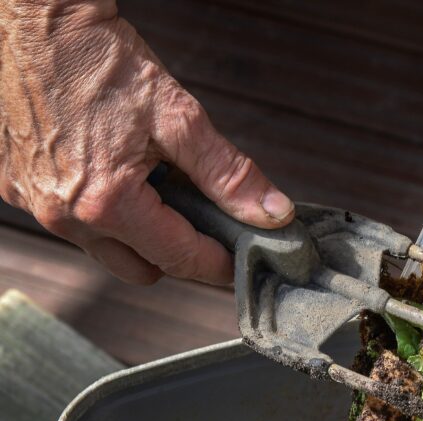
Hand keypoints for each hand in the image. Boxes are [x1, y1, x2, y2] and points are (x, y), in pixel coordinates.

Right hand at [0, 1, 293, 284]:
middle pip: (143, 269)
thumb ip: (228, 174)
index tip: (241, 261)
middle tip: (199, 219)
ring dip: (137, 234)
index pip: (180, 259)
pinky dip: (99, 212)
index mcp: (106, 204)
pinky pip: (73, 224)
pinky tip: (110, 172)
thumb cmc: (101, 58)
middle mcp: (66, 217)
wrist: (35, 17)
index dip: (219, 265)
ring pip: (107, 251)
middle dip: (176, 252)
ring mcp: (36, 206)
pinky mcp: (17, 188)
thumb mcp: (177, 117)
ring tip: (153, 187)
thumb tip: (273, 213)